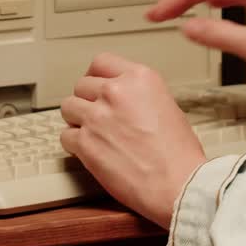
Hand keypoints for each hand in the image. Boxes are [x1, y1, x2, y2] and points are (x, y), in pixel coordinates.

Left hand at [60, 53, 205, 227]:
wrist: (178, 184)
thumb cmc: (179, 154)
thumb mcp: (168, 106)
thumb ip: (140, 95)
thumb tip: (123, 99)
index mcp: (140, 78)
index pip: (101, 61)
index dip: (95, 76)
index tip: (94, 85)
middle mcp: (116, 91)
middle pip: (81, 85)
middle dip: (87, 101)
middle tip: (96, 116)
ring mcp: (97, 116)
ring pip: (68, 108)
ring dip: (77, 121)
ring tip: (92, 134)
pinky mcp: (85, 143)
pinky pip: (65, 136)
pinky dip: (74, 145)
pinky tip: (89, 152)